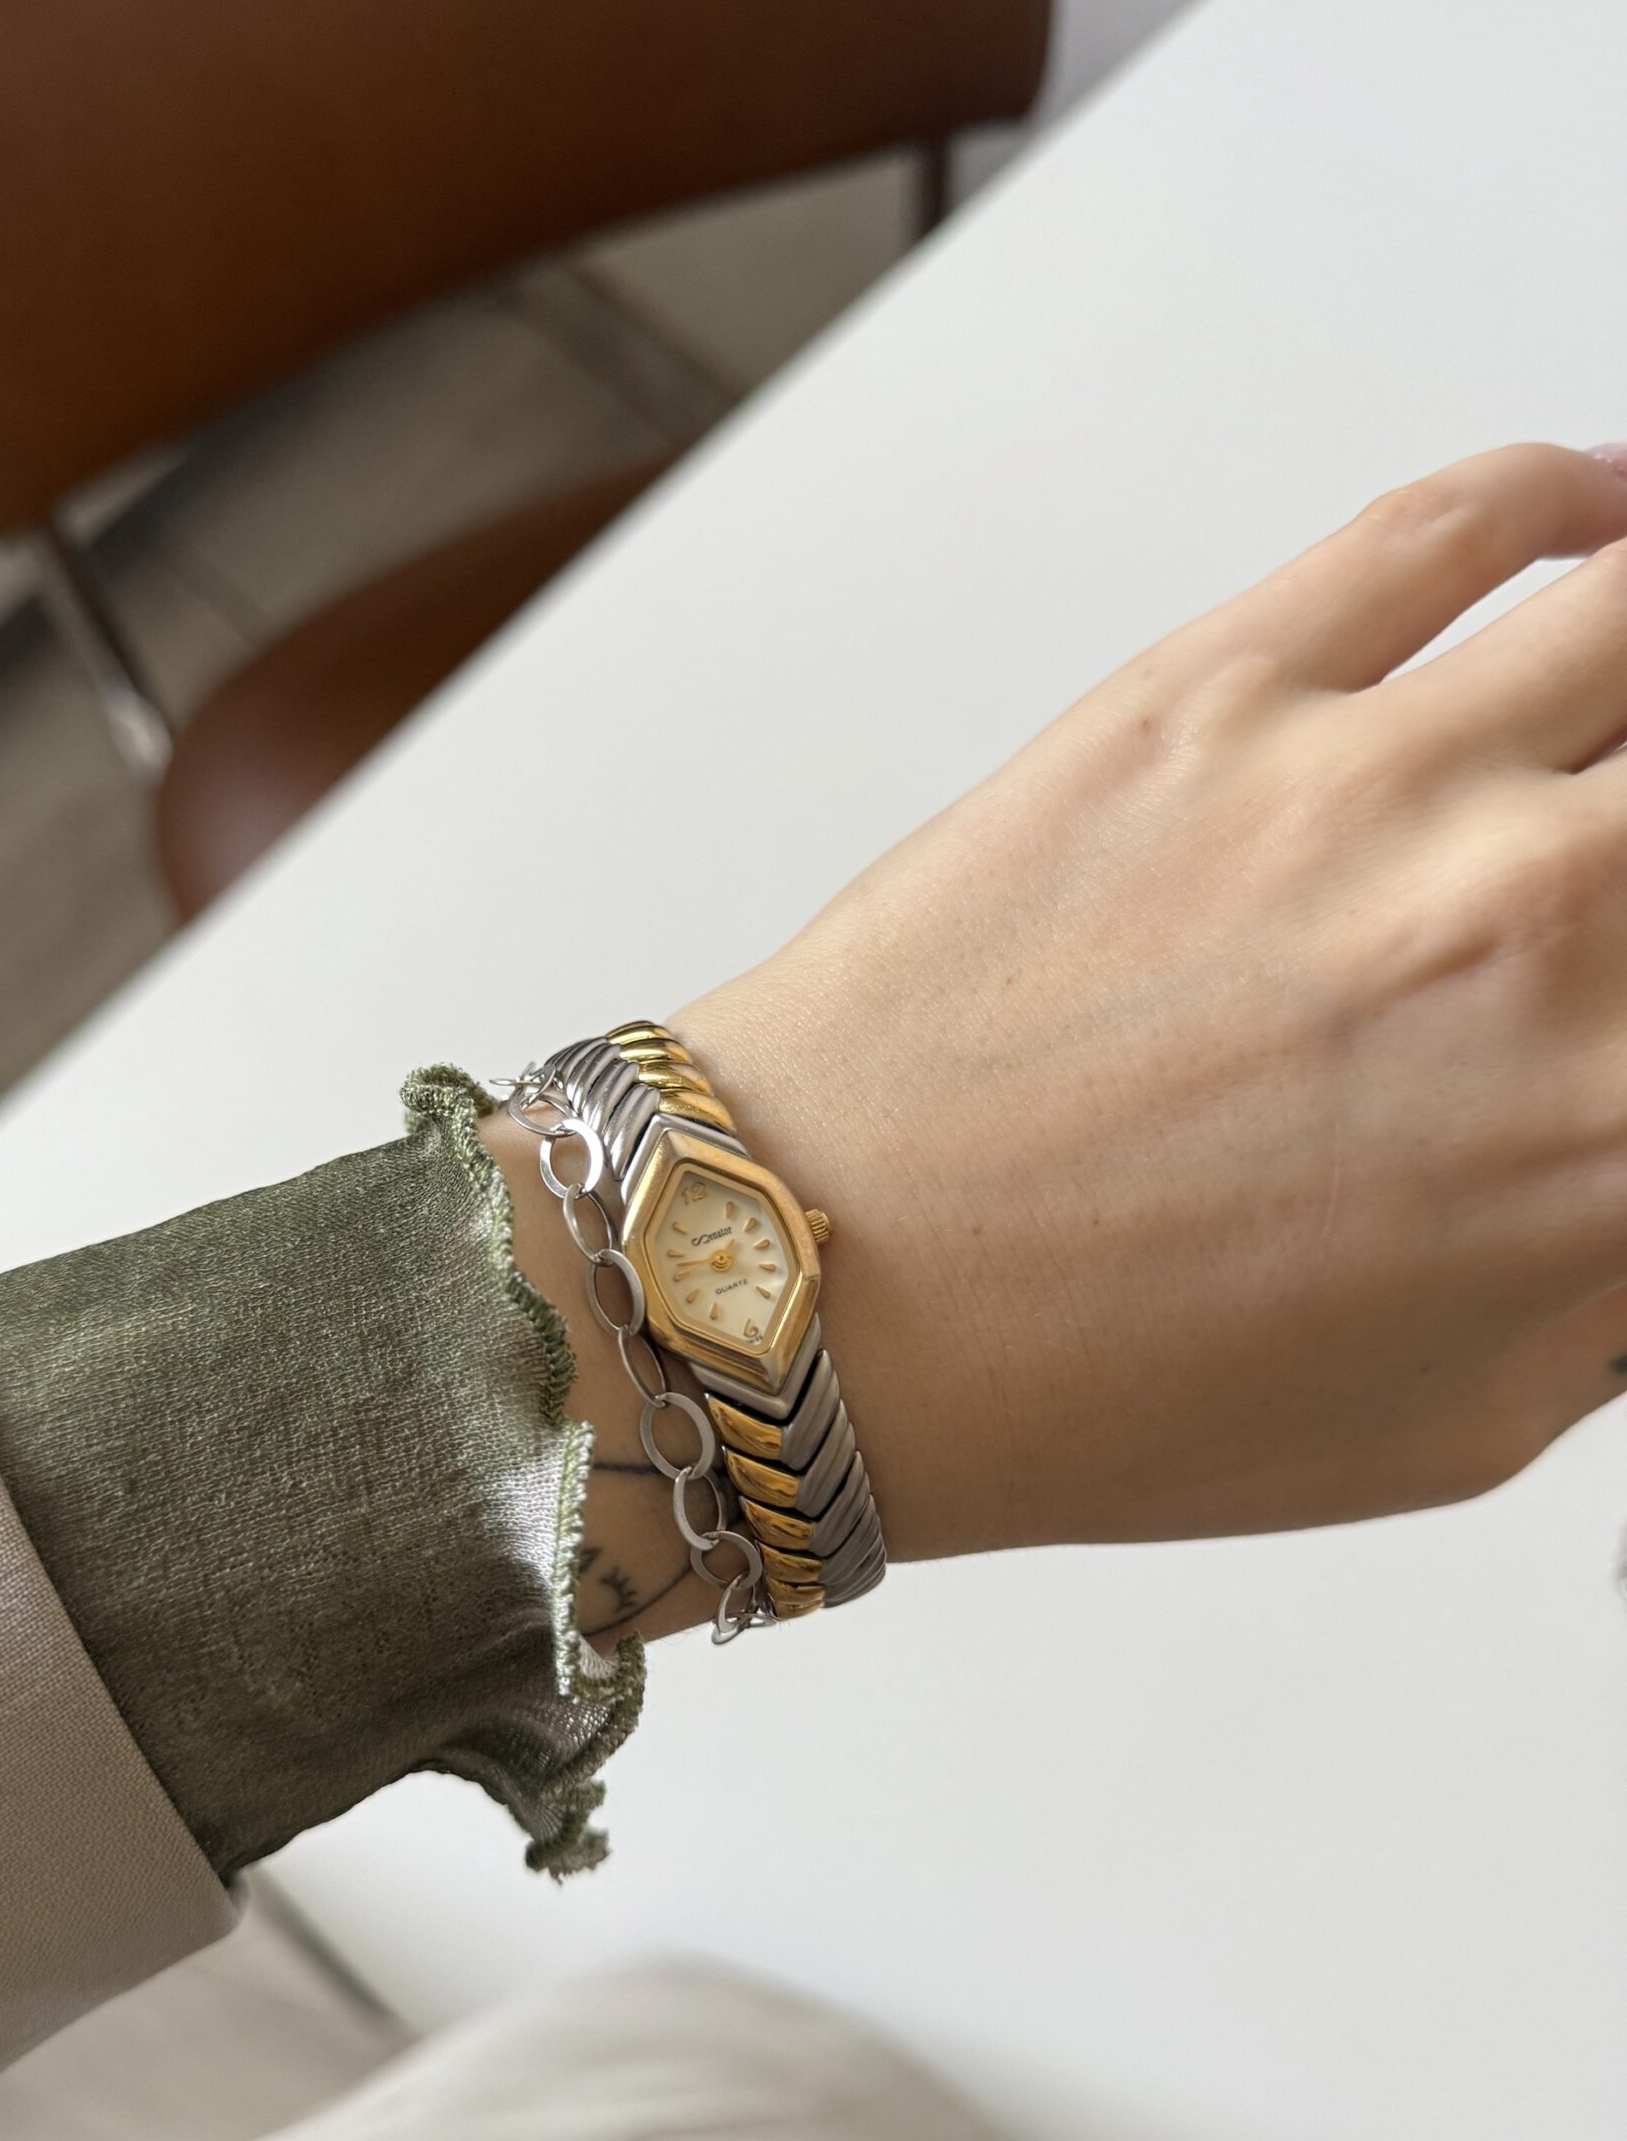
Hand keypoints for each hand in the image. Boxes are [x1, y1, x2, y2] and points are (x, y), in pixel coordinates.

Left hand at [675, 443, 1626, 1561]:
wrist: (812, 1292)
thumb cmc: (1088, 1384)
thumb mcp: (1442, 1425)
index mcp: (1611, 1143)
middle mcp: (1536, 937)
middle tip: (1621, 875)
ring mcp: (1377, 786)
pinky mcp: (1218, 689)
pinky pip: (1465, 520)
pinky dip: (1574, 498)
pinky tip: (1602, 522)